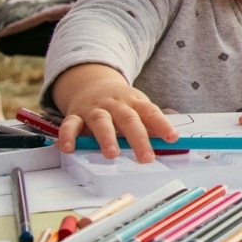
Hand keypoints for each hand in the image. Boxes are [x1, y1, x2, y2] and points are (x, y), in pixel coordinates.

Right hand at [51, 63, 177, 162]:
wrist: (92, 84)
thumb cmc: (121, 104)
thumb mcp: (138, 108)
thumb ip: (151, 124)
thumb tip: (172, 141)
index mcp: (135, 102)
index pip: (151, 112)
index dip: (162, 125)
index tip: (173, 138)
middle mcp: (115, 105)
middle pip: (128, 120)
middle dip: (138, 139)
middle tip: (146, 158)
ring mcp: (94, 110)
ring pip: (101, 121)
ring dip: (106, 138)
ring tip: (112, 154)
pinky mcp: (75, 116)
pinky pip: (69, 125)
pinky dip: (68, 136)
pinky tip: (69, 148)